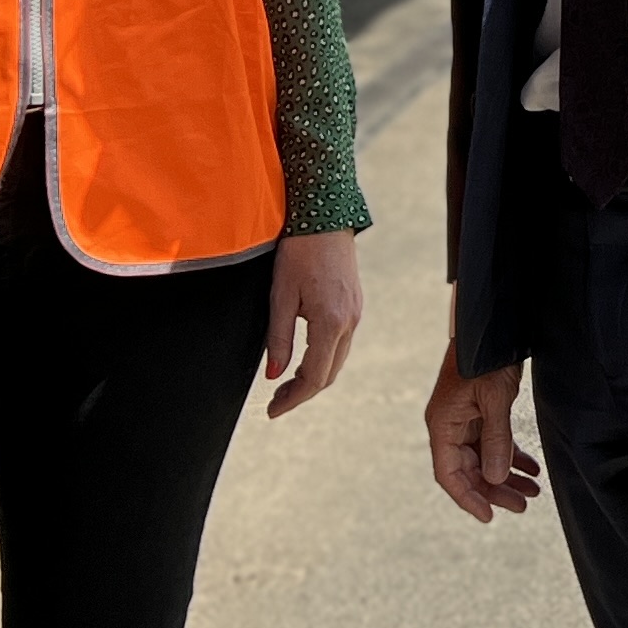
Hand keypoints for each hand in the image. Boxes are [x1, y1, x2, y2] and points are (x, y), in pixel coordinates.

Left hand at [263, 230, 364, 419]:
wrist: (325, 217)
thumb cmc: (298, 252)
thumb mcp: (280, 296)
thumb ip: (279, 338)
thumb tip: (274, 375)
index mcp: (331, 322)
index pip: (314, 377)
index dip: (293, 399)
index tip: (272, 410)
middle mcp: (350, 322)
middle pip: (329, 374)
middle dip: (302, 393)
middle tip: (275, 402)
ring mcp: (356, 314)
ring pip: (337, 360)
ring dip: (313, 377)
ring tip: (285, 384)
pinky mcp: (355, 305)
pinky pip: (341, 343)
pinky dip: (323, 359)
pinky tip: (304, 359)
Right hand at [425, 330, 541, 521]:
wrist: (491, 327)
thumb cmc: (486, 358)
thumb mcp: (494, 399)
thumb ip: (496, 439)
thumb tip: (496, 479)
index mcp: (443, 425)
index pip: (449, 475)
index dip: (468, 498)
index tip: (490, 516)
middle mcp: (450, 427)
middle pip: (470, 471)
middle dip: (496, 490)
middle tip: (524, 505)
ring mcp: (465, 420)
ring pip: (484, 459)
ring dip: (507, 476)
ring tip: (534, 491)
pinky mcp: (481, 413)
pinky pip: (494, 443)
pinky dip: (511, 456)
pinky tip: (531, 468)